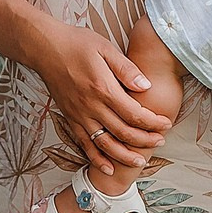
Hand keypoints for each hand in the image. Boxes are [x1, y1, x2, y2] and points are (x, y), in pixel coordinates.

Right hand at [34, 23, 169, 172]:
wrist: (45, 48)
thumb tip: (146, 87)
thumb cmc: (77, 44)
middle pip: (123, 132)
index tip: (166, 123)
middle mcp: (91, 106)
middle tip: (160, 141)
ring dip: (124, 155)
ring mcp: (79, 115)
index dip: (153, 122)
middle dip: (145, 140)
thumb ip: (126, 69)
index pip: (134, 113)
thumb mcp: (105, 48)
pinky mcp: (70, 119)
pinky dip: (96, 159)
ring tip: (139, 161)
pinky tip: (108, 169)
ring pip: (105, 144)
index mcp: (103, 88)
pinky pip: (84, 144)